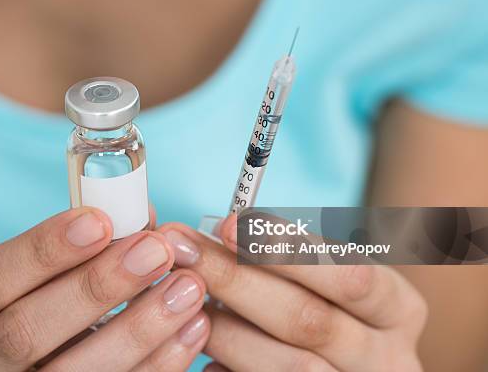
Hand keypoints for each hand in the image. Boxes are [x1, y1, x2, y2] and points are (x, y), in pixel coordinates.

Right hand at [0, 208, 209, 370]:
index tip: (99, 220)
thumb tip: (135, 212)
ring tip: (187, 288)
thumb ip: (62, 251)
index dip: (42, 250)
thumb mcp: (9, 284)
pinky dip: (155, 365)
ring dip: (138, 329)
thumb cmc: (6, 314)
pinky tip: (189, 331)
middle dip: (96, 288)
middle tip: (155, 250)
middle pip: (24, 332)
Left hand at [159, 215, 427, 370]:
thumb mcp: (337, 284)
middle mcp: (387, 358)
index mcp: (398, 310)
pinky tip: (202, 347)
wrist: (352, 371)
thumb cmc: (336, 313)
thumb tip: (225, 230)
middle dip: (236, 279)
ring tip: (184, 301)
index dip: (286, 249)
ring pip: (287, 366)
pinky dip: (227, 369)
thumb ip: (296, 260)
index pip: (350, 273)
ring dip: (225, 330)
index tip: (229, 223)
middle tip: (183, 251)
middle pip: (307, 320)